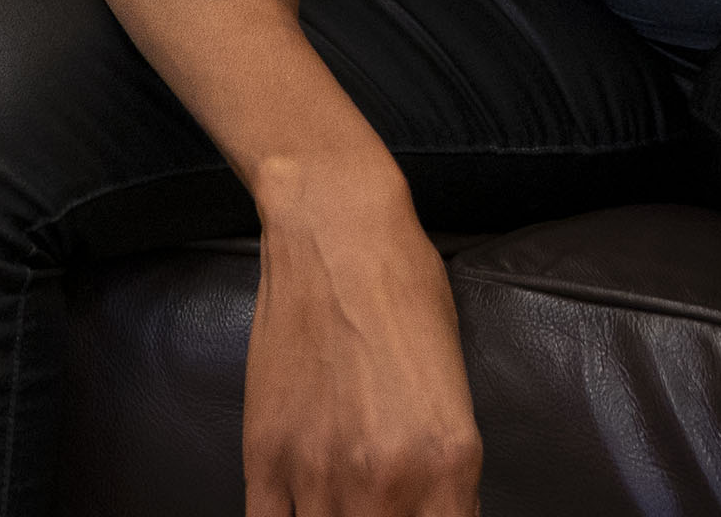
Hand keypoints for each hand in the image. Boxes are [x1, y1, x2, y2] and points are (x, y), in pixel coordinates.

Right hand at [242, 153, 482, 516]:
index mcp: (450, 461)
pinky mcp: (265, 459)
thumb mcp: (456, 387)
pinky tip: (302, 508)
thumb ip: (447, 472)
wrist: (336, 231)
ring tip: (345, 501)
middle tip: (382, 504)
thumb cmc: (405, 291)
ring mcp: (320, 474)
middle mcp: (387, 480)